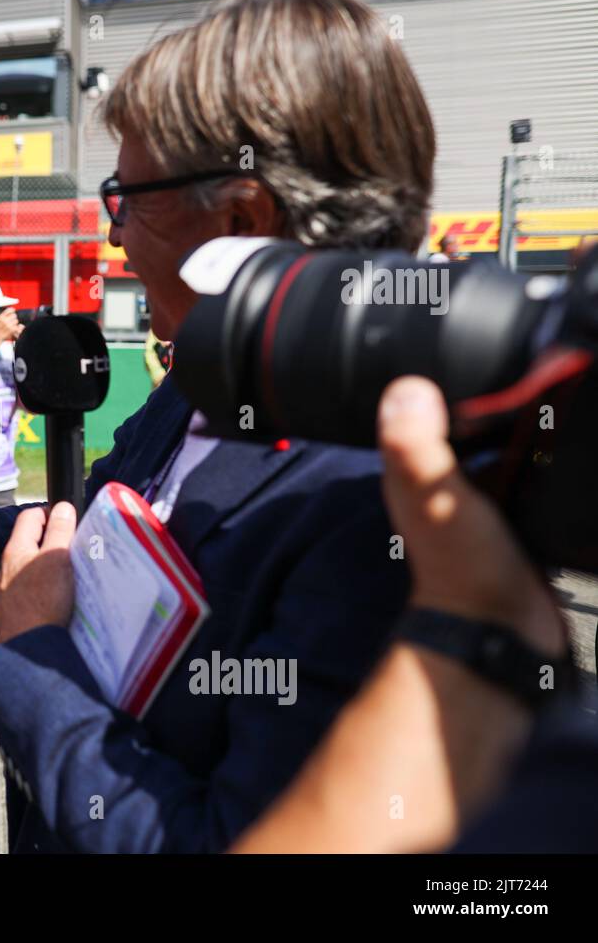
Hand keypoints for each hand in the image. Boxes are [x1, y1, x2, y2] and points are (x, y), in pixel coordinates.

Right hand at [0, 307, 22, 343]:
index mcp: (0, 317)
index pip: (10, 310)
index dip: (12, 310)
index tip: (13, 311)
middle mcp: (5, 320)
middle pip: (14, 315)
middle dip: (13, 318)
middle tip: (11, 320)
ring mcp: (8, 325)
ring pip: (16, 321)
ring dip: (15, 323)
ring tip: (11, 325)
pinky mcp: (12, 330)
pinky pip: (18, 327)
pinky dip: (17, 328)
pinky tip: (14, 329)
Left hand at [0, 502, 77, 643]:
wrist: (27, 651)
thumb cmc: (42, 602)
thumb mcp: (56, 559)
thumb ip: (59, 532)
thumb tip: (62, 506)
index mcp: (15, 551)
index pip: (30, 516)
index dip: (51, 513)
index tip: (70, 522)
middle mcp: (6, 569)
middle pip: (30, 543)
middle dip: (52, 541)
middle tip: (74, 548)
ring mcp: (8, 592)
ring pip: (29, 569)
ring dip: (48, 568)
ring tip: (69, 575)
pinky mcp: (14, 612)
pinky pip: (30, 592)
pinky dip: (44, 589)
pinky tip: (58, 600)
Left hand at [378, 376, 565, 656]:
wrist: (501, 632)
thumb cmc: (462, 569)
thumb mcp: (435, 496)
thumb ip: (416, 445)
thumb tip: (405, 388)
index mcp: (417, 467)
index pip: (431, 405)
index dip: (453, 377)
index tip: (487, 349)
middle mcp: (447, 479)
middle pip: (478, 421)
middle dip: (507, 400)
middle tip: (545, 375)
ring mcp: (486, 499)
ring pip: (512, 446)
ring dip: (533, 430)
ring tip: (566, 404)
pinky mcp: (521, 517)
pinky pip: (538, 477)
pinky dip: (552, 463)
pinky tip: (575, 450)